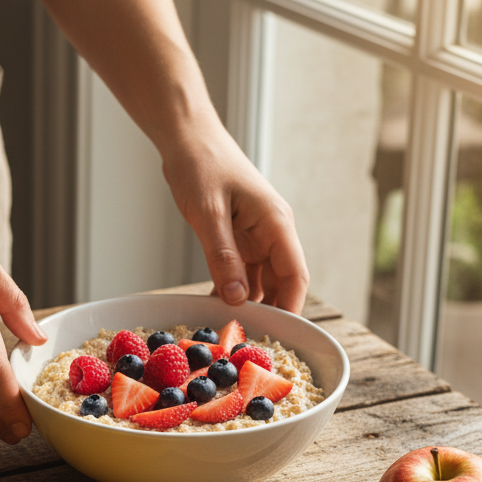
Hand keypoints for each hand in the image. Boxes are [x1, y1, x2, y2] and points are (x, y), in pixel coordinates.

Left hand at [32, 0, 309, 314]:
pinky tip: (215, 310)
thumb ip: (222, 256)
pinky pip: (239, 272)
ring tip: (232, 333)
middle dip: (270, 313)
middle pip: (281, 283)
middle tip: (250, 344)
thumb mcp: (208, 213)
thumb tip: (236, 298)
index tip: (279, 338)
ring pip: (259, 281)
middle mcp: (272, 232)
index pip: (296, 276)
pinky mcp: (236, 237)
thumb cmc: (200, 165)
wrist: (186, 137)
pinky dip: (230, 291)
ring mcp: (254, 236)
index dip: (291, 309)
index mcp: (276, 224)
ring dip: (248, 305)